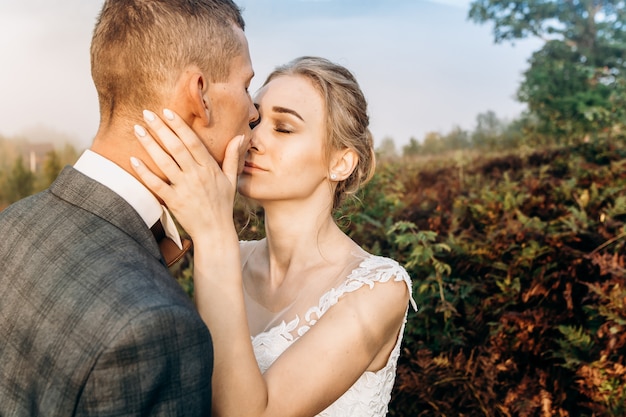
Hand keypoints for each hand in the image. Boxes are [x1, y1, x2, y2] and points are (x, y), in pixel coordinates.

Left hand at [130, 108, 246, 240]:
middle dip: (160, 128)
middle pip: (176, 147)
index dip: (179, 126)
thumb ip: (232, 157)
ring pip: (164, 162)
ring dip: (150, 144)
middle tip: (146, 113)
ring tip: (137, 129)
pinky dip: (144, 172)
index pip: (192, 142)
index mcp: (209, 168)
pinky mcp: (174, 201)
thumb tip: (239, 136)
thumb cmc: (222, 205)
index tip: (167, 112)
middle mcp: (196, 175)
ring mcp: (184, 188)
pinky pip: (156, 184)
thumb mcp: (231, 180)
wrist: (215, 232)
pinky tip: (134, 159)